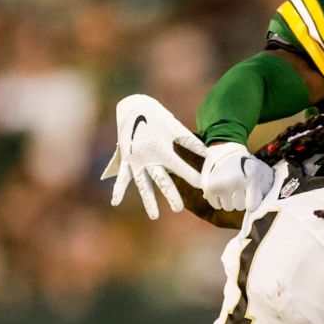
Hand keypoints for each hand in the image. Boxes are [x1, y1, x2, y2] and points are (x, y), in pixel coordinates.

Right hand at [101, 94, 206, 219]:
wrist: (133, 106)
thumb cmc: (157, 117)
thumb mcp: (175, 127)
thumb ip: (190, 143)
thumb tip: (208, 154)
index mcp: (162, 150)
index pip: (181, 167)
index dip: (193, 176)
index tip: (204, 187)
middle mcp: (148, 158)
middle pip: (161, 180)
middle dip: (170, 194)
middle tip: (178, 209)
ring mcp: (135, 160)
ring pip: (143, 184)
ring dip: (148, 200)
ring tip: (155, 217)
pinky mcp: (125, 159)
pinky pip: (122, 177)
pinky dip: (118, 189)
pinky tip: (115, 203)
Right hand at [200, 141, 275, 212]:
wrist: (226, 151)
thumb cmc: (246, 165)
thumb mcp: (259, 172)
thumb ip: (261, 190)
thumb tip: (253, 209)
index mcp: (250, 177)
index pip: (251, 205)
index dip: (251, 203)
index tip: (250, 197)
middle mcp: (235, 181)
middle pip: (239, 206)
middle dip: (240, 200)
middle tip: (239, 190)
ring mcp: (220, 184)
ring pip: (227, 207)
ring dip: (229, 201)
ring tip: (230, 188)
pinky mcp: (209, 187)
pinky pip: (216, 205)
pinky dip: (218, 200)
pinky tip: (221, 190)